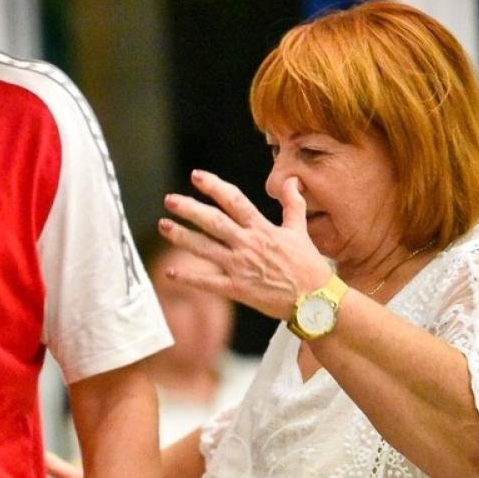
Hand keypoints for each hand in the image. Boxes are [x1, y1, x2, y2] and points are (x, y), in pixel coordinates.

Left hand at [160, 170, 330, 320]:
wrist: (315, 301)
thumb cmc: (308, 266)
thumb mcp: (300, 230)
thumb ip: (292, 204)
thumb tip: (291, 181)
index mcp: (262, 229)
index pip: (234, 201)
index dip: (214, 187)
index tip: (196, 176)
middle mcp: (248, 245)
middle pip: (213, 222)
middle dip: (189, 209)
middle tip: (170, 200)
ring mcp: (241, 267)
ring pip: (205, 248)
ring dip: (182, 237)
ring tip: (163, 226)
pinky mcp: (237, 289)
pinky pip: (207, 282)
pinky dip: (188, 278)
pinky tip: (170, 273)